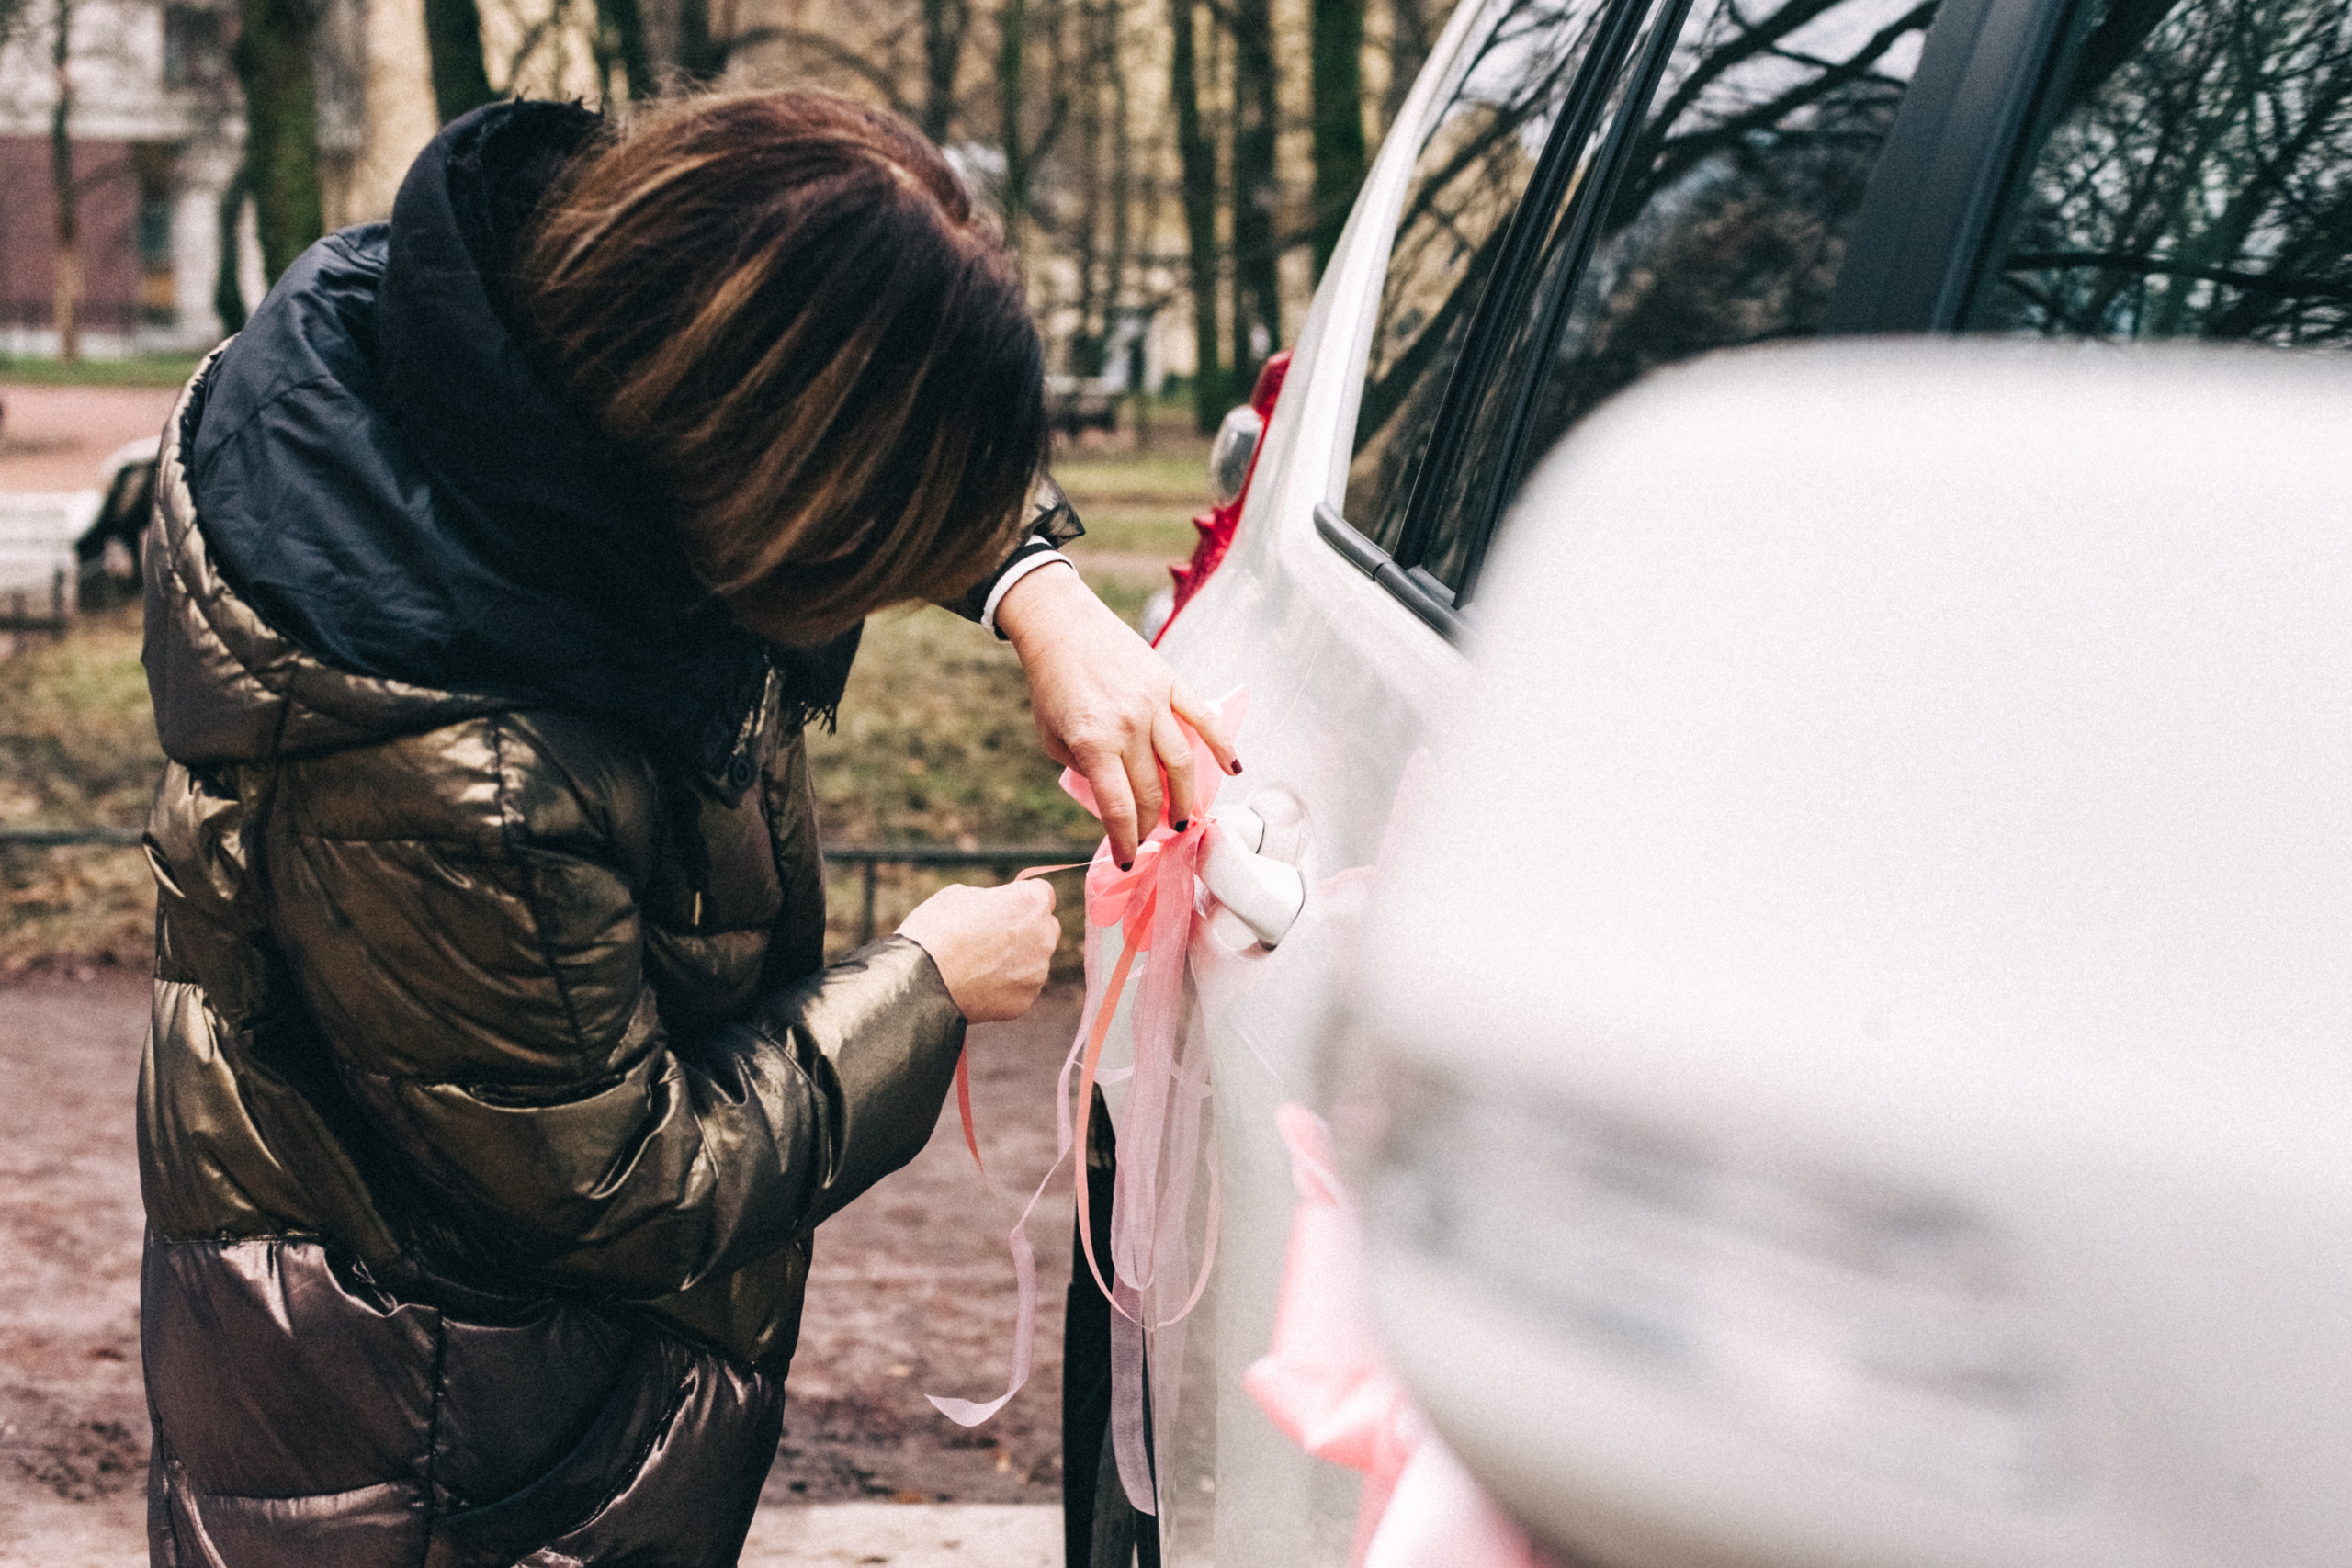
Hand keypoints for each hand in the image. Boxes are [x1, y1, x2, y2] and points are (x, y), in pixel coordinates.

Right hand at [897, 880, 1059, 1022]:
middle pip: (1045, 928)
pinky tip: (977, 985)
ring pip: (1034, 961)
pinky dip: (1005, 987)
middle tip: (991, 938)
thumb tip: (997, 907)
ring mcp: (1038, 971)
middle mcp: (1044, 936)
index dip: (1021, 900)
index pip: (1042, 894)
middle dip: (1026, 930)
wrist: (921, 980)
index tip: (1004, 908)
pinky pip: (1021, 988)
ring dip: (1015, 961)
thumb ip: (991, 900)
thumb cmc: (936, 929)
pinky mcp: (1026, 1000)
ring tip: (977, 966)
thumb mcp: (960, 895)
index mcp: (1030, 902)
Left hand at [995, 563, 1238, 867]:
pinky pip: (1204, 719)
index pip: (1119, 807)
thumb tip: (1115, 798)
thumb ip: (1084, 769)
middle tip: (1153, 834)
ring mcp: (1153, 704)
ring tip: (1183, 818)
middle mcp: (1127, 726)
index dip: (1126, 840)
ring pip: (1182, 764)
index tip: (1129, 859)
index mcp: (1093, 742)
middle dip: (1153, 822)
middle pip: (1152, 790)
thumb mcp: (1053, 737)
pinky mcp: (1170, 682)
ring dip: (1186, 798)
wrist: (1062, 627)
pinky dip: (1222, 746)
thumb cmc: (1052, 685)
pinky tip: (1233, 769)